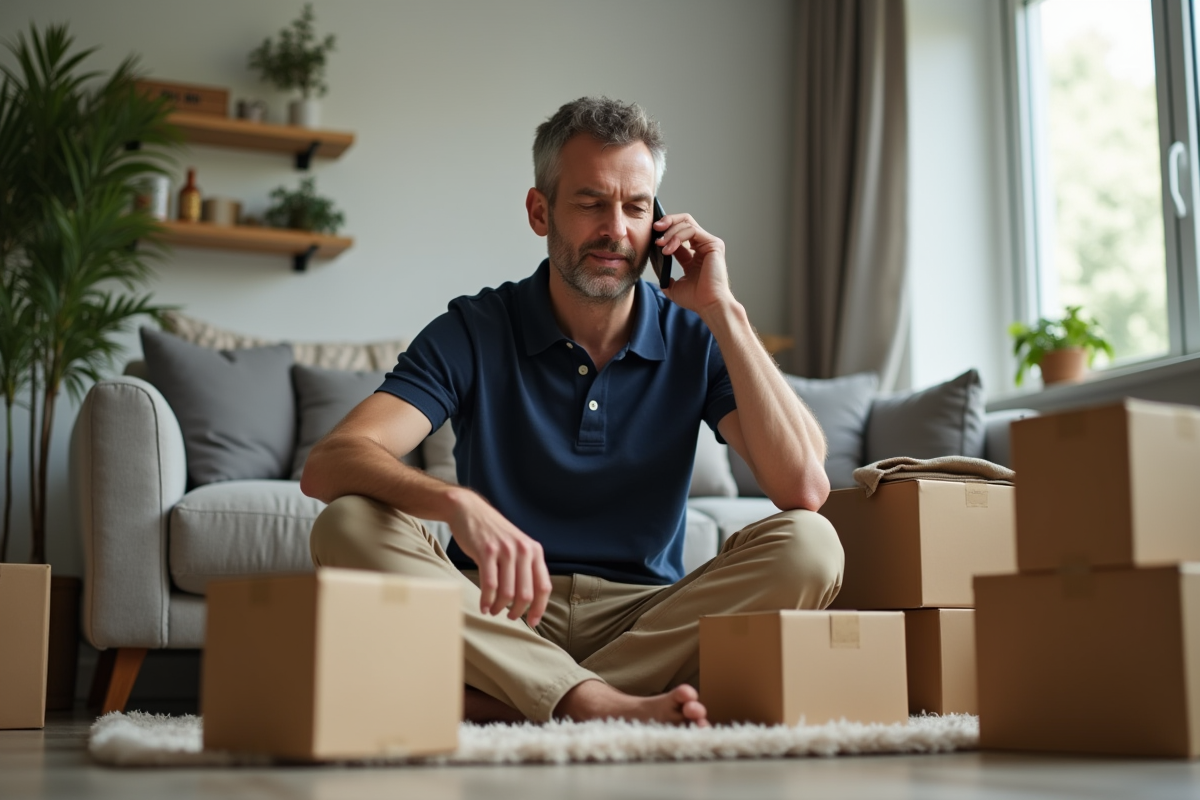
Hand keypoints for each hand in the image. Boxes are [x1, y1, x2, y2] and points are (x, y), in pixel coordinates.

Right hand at [445, 488, 552, 626]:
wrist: (470, 511)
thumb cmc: (493, 534)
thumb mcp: (517, 546)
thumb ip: (526, 567)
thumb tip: (531, 599)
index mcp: (534, 551)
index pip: (544, 587)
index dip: (539, 608)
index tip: (532, 622)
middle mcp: (523, 550)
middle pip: (526, 594)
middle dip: (517, 611)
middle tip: (509, 616)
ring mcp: (505, 550)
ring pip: (507, 592)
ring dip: (500, 607)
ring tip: (494, 611)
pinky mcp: (486, 552)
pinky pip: (489, 585)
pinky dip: (487, 600)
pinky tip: (484, 606)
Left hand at [653, 213, 735, 315]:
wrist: (708, 305)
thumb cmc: (695, 299)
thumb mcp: (672, 286)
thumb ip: (664, 274)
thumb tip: (654, 265)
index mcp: (693, 255)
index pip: (678, 233)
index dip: (664, 231)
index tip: (651, 234)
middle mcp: (702, 246)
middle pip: (684, 221)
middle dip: (667, 221)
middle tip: (655, 228)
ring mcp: (708, 244)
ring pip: (686, 223)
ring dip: (669, 232)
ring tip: (660, 244)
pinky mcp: (713, 244)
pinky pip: (692, 230)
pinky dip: (677, 236)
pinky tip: (669, 249)